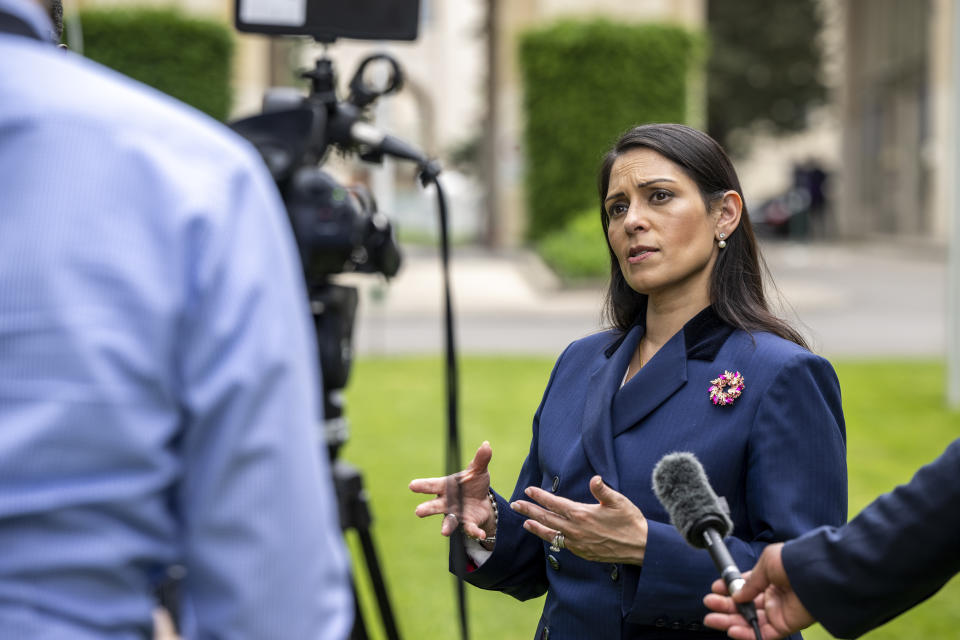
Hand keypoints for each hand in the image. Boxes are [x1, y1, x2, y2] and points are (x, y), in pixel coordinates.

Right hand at [409, 441, 495, 539]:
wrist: (483, 501)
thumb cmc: (473, 483)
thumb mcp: (478, 470)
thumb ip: (480, 459)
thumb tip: (486, 445)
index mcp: (447, 486)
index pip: (433, 485)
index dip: (423, 485)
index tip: (412, 485)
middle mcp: (447, 502)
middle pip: (435, 505)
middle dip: (427, 508)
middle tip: (419, 511)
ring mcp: (456, 514)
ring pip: (449, 521)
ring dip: (446, 526)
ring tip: (444, 532)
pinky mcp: (467, 523)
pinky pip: (469, 528)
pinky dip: (474, 532)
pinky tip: (480, 534)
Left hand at [509, 475, 646, 564]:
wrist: (641, 547)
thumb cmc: (630, 521)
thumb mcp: (618, 501)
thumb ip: (603, 490)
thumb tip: (594, 478)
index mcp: (582, 514)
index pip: (555, 503)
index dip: (540, 496)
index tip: (528, 490)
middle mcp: (576, 530)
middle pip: (547, 518)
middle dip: (530, 510)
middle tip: (516, 505)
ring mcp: (578, 543)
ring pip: (551, 534)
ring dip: (536, 527)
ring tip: (525, 522)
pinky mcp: (583, 553)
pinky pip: (561, 545)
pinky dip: (551, 539)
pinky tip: (548, 536)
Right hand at [703, 543, 814, 639]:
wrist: (816, 575)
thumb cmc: (793, 562)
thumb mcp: (766, 563)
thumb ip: (750, 581)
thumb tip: (737, 594)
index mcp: (769, 579)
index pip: (745, 587)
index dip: (729, 589)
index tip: (715, 589)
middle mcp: (772, 596)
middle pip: (744, 606)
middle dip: (724, 606)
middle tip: (709, 605)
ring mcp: (777, 612)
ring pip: (749, 621)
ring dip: (730, 621)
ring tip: (711, 619)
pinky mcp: (784, 626)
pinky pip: (763, 633)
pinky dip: (746, 634)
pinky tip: (732, 630)